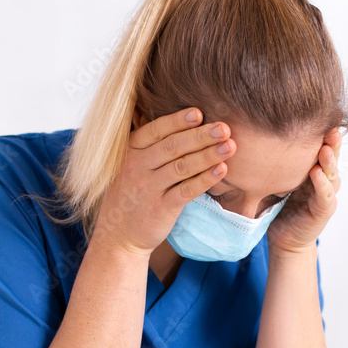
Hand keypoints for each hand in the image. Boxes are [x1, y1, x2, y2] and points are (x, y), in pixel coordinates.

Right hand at [91, 107, 236, 255]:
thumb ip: (151, 146)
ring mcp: (148, 188)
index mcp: (130, 151)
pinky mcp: (160, 208)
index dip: (177, 121)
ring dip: (208, 155)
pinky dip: (205, 179)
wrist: (118, 235)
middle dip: (200, 135)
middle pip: (172, 146)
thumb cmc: (131, 195)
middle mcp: (137, 167)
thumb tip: (183, 124)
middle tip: (224, 128)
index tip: (199, 112)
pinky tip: (221, 170)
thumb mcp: (130, 165)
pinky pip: (186, 191)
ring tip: (229, 146)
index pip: (156, 130)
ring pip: (182, 167)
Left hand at [265, 126, 341, 253]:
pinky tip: (317, 173)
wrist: (284, 239)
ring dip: (329, 161)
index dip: (322, 133)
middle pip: (332, 156)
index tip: (318, 116)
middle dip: (332, 143)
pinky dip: (322, 184)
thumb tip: (254, 132)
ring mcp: (326, 194)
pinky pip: (325, 195)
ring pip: (332, 174)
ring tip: (325, 148)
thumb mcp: (276, 179)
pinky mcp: (324, 210)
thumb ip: (274, 161)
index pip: (321, 147)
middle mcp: (324, 179)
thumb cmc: (279, 206)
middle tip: (330, 128)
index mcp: (313, 169)